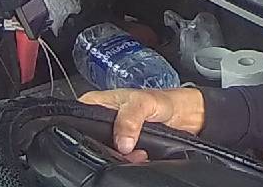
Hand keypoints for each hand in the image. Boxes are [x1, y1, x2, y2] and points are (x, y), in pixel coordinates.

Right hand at [77, 87, 204, 162]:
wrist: (184, 116)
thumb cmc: (162, 101)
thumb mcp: (144, 102)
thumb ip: (130, 119)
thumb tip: (122, 142)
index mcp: (99, 101)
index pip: (78, 114)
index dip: (83, 128)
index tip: (98, 138)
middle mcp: (103, 117)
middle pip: (92, 138)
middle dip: (106, 147)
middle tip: (124, 149)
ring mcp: (114, 133)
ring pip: (106, 150)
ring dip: (119, 157)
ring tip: (138, 153)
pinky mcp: (125, 147)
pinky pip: (119, 158)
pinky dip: (128, 161)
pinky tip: (140, 157)